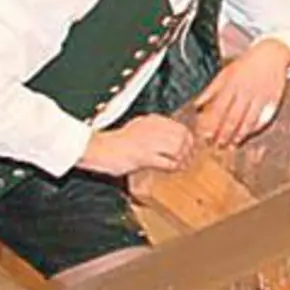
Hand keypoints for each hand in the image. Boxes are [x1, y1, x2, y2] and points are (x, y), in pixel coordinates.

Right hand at [80, 115, 194, 179]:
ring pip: (177, 148)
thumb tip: (175, 138)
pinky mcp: (142, 156)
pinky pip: (166, 161)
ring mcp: (147, 142)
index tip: (191, 147)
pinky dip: (173, 166)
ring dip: (182, 159)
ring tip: (181, 165)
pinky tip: (173, 169)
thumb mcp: (139, 129)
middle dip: (189, 149)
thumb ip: (155, 131)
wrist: (99, 149)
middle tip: (188, 158)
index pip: (179, 127)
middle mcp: (151, 128)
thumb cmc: (117, 142)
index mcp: (151, 120)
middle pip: (182, 137)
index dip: (188, 138)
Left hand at [194, 39, 289, 147]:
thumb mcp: (225, 73)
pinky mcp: (273, 99)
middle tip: (218, 145)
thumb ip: (211, 90)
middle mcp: (245, 91)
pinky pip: (264, 117)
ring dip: (239, 134)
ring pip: (248, 120)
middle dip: (224, 134)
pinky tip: (249, 134)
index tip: (205, 136)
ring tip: (232, 144)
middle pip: (233, 118)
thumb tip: (197, 106)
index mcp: (231, 84)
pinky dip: (256, 127)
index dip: (211, 124)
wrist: (271, 54)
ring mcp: (260, 96)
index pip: (218, 109)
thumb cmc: (246, 64)